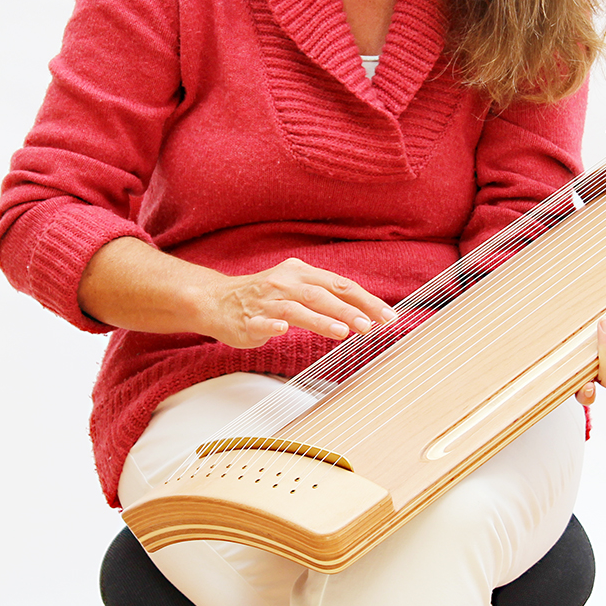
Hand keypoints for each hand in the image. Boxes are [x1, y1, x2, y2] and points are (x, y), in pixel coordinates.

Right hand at [199, 258, 397, 349]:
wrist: (218, 300)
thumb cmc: (266, 296)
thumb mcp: (298, 288)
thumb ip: (327, 298)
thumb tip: (366, 311)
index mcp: (302, 273)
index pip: (341, 285)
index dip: (366, 300)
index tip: (387, 316)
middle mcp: (286, 283)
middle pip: (323, 294)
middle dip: (350, 310)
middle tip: (371, 326)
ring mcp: (267, 301)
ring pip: (297, 309)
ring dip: (321, 320)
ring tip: (343, 332)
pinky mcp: (249, 319)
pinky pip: (262, 321)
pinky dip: (273, 325)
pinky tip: (283, 330)